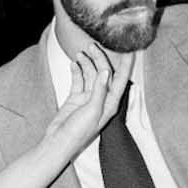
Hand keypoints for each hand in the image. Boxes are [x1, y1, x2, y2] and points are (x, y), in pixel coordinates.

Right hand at [45, 42, 131, 156]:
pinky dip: (77, 71)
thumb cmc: (78, 132)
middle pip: (104, 73)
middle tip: (93, 45)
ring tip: (80, 53)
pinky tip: (74, 63)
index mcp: (110, 103)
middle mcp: (101, 99)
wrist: (59, 141)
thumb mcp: (92, 111)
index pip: (121, 79)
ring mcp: (88, 97)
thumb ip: (99, 91)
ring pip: (90, 74)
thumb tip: (106, 72)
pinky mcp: (76, 97)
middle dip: (100, 58)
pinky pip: (79, 80)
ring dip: (86, 63)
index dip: (126, 64)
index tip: (129, 50)